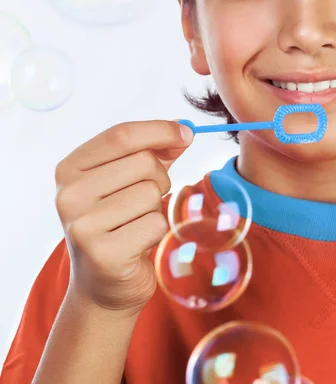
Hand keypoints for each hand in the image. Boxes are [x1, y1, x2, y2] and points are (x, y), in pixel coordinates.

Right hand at [55, 119, 193, 316]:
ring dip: (155, 208)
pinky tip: (137, 244)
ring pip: (152, 193)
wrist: (103, 285)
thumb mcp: (129, 180)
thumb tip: (184, 130)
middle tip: (145, 201)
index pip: (121, 135)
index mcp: (69, 168)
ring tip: (134, 224)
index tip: (186, 134)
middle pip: (143, 162)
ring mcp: (82, 225)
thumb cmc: (118, 223)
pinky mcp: (103, 253)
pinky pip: (156, 223)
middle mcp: (69, 194)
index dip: (159, 130)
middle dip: (159, 178)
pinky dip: (156, 232)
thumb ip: (154, 152)